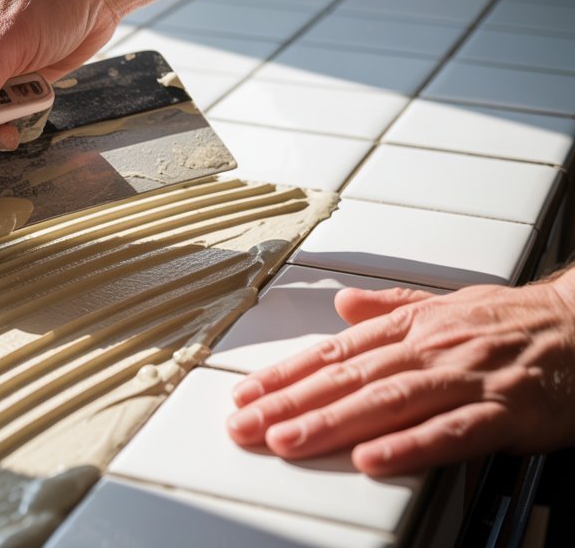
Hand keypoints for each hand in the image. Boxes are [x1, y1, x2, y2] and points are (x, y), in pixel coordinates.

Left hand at [225, 268, 574, 476]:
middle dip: (291, 403)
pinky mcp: (505, 411)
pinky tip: (371, 458)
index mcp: (414, 327)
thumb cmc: (517, 322)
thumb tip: (343, 304)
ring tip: (286, 440)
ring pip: (388, 401)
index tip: (246, 394)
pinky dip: (408, 445)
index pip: (336, 351)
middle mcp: (432, 348)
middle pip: (349, 377)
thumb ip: (392, 309)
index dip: (287, 374)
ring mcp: (467, 378)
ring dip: (332, 422)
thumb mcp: (448, 304)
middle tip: (246, 425)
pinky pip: (450, 431)